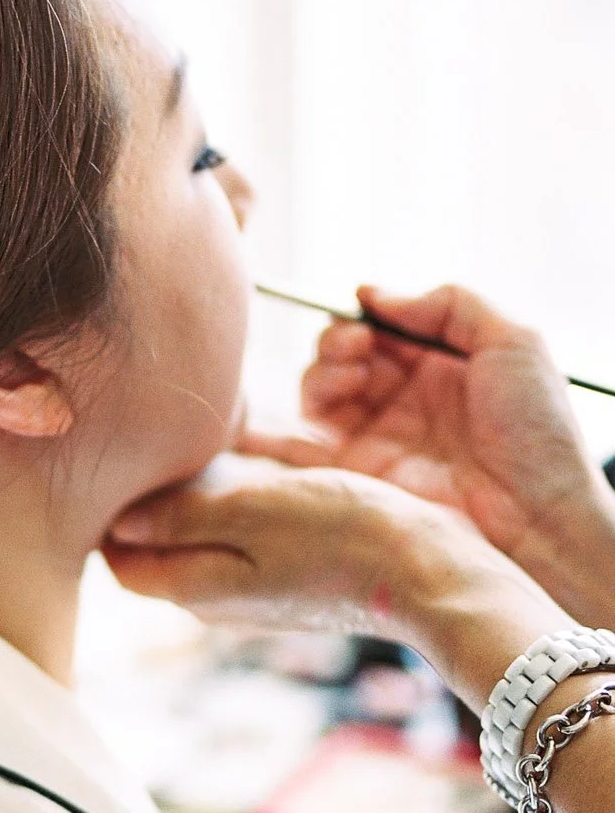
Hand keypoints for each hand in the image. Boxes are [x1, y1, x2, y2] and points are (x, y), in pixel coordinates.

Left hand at [103, 454, 564, 713]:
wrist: (436, 575)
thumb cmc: (344, 537)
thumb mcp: (253, 513)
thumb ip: (179, 517)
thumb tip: (116, 520)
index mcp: (196, 588)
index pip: (119, 557)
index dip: (111, 509)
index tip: (125, 457)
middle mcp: (219, 598)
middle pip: (156, 546)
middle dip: (149, 497)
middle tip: (161, 438)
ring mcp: (259, 589)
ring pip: (202, 535)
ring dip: (196, 491)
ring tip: (207, 440)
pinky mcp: (294, 574)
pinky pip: (245, 533)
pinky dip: (237, 498)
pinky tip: (258, 462)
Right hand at [240, 284, 614, 623]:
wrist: (537, 516)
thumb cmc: (538, 432)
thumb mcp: (514, 341)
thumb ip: (449, 303)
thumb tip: (371, 295)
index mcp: (438, 363)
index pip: (381, 326)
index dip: (365, 316)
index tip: (365, 315)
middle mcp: (403, 397)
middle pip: (341, 354)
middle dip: (337, 341)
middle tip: (356, 349)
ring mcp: (377, 435)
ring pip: (318, 390)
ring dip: (320, 372)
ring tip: (348, 377)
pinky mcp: (357, 475)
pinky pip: (303, 446)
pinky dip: (275, 431)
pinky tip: (280, 415)